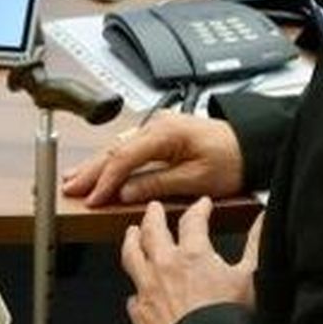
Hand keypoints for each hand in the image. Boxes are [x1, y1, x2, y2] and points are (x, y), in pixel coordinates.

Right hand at [62, 111, 243, 206]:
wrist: (253, 143)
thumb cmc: (233, 159)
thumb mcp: (197, 179)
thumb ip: (158, 184)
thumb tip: (127, 193)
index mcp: (166, 133)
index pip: (124, 158)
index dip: (105, 180)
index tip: (92, 198)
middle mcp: (157, 126)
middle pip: (114, 150)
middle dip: (90, 171)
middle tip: (69, 188)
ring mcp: (158, 128)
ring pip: (118, 147)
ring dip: (96, 165)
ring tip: (74, 179)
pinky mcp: (160, 135)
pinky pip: (129, 147)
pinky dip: (112, 160)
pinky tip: (99, 167)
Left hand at [122, 198, 262, 323]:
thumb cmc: (229, 320)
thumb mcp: (251, 277)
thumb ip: (256, 244)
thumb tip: (264, 219)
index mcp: (192, 254)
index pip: (193, 221)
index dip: (198, 209)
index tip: (201, 205)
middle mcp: (164, 266)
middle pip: (152, 230)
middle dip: (153, 215)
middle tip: (154, 207)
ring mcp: (147, 288)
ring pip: (131, 255)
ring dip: (131, 240)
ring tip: (131, 232)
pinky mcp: (139, 312)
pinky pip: (131, 295)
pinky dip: (135, 289)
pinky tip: (137, 290)